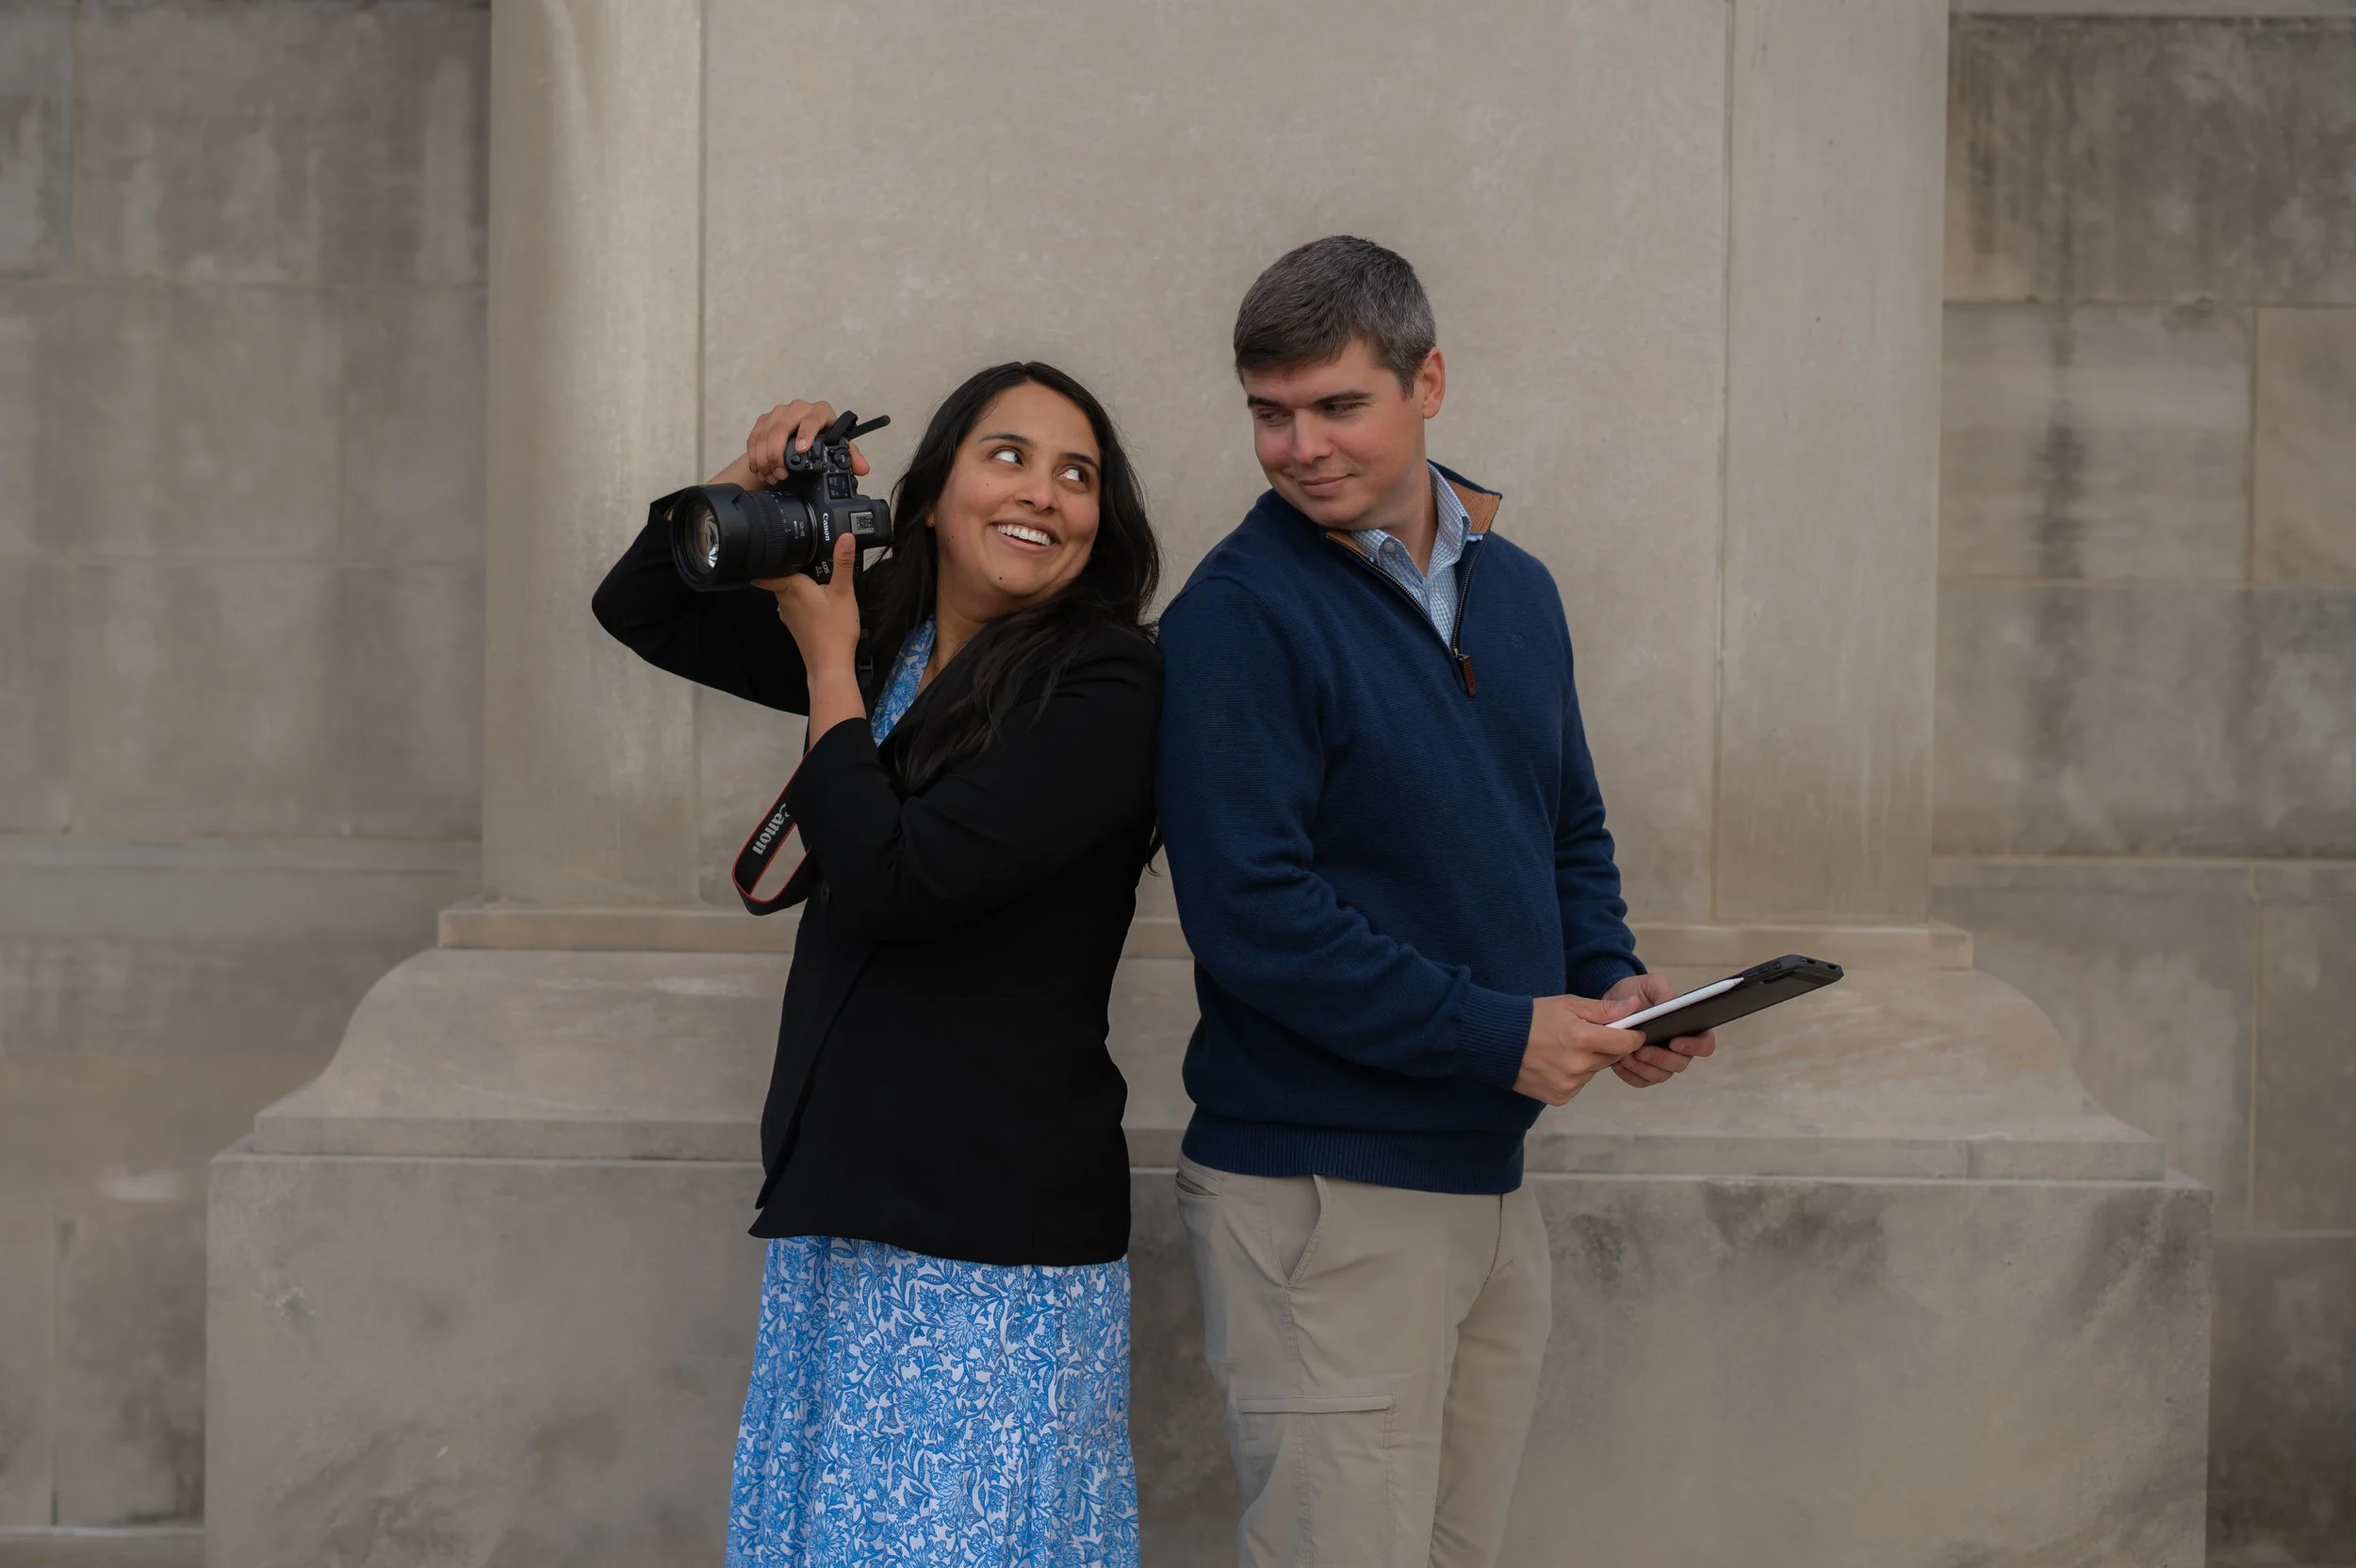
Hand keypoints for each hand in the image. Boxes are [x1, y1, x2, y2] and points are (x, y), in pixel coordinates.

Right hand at [742, 399, 872, 487]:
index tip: (801, 450)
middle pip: (782, 426)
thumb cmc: (824, 439)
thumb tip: (863, 468)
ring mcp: (779, 412)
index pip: (813, 419)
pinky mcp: (764, 420)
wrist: (804, 435)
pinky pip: (754, 437)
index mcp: (820, 412)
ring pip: (765, 433)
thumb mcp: (837, 447)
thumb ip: (850, 457)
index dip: (806, 434)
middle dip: (778, 453)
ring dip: (764, 457)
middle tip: (781, 473)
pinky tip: (760, 469)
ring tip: (771, 475)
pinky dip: (755, 455)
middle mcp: (798, 408)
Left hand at [756, 534, 861, 681]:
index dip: (765, 557)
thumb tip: (845, 536)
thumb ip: (843, 563)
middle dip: (790, 566)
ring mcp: (788, 615)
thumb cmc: (835, 629)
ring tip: (814, 573)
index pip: (766, 569)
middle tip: (804, 553)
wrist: (830, 665)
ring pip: (787, 591)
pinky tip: (817, 598)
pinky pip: (794, 604)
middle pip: (780, 577)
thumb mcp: (843, 592)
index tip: (767, 544)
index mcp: (790, 586)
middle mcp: (783, 600)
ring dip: (797, 583)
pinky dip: (802, 598)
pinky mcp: (795, 626)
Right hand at [1512, 993, 1646, 1104]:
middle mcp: (1579, 1066)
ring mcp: (1569, 1084)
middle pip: (1610, 1057)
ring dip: (1587, 1061)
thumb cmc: (1533, 1018)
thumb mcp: (1569, 1004)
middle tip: (1583, 1035)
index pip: (1626, 1043)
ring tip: (1562, 1048)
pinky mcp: (1559, 1097)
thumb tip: (1635, 1007)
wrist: (1496, 1041)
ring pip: (1593, 1072)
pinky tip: (1554, 1062)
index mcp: (1583, 1039)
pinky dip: (1572, 1075)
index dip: (1632, 1036)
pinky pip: (1578, 1085)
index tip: (1630, 1031)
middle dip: (1604, 1046)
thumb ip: (1604, 1009)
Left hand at [1600, 972, 1717, 1087]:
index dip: (1694, 1047)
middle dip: (1660, 1058)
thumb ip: (1663, 992)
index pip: (1705, 1044)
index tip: (1674, 1041)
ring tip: (1626, 1054)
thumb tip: (1670, 1004)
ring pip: (1660, 1075)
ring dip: (1643, 1068)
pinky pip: (1641, 1081)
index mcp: (1688, 1028)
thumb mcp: (1651, 984)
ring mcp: (1661, 1062)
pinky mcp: (1643, 1071)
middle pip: (1680, 1063)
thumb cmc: (1637, 993)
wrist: (1613, 1003)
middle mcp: (1679, 1049)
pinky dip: (1630, 1074)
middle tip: (1642, 1049)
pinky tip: (1619, 1061)